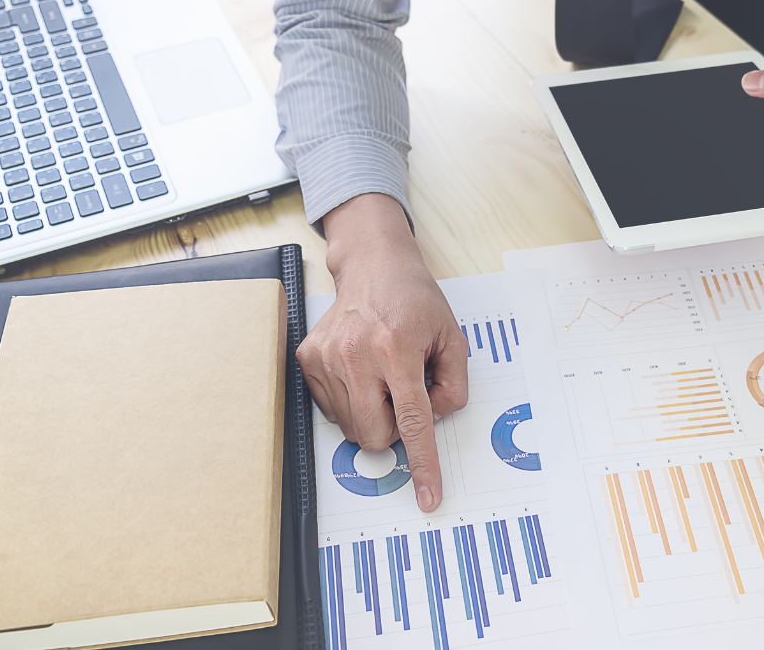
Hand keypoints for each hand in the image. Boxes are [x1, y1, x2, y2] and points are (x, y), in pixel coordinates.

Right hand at [298, 193, 468, 511]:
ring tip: (383, 377)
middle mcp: (357, 354)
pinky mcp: (308, 359)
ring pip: (352, 428)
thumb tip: (436, 418)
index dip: (421, 463)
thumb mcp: (452, 337)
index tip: (428, 497)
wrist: (373, 266)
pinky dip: (353, 402)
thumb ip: (454, 385)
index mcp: (397, 348)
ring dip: (373, 415)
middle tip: (404, 397)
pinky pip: (333, 410)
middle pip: (375, 436)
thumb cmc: (415, 301)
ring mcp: (327, 358)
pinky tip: (361, 371)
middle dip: (394, 431)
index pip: (412, 420)